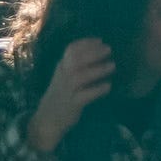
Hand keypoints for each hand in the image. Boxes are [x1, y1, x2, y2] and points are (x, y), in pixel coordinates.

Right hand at [26, 37, 117, 152]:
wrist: (47, 119)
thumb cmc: (60, 96)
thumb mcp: (63, 76)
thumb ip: (74, 65)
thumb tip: (94, 52)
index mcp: (61, 67)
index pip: (70, 50)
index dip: (85, 43)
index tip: (100, 40)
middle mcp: (63, 76)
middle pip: (77, 60)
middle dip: (93, 53)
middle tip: (109, 49)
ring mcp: (67, 90)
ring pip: (81, 76)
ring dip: (98, 70)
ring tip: (112, 66)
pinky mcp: (73, 104)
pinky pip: (86, 95)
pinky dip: (98, 90)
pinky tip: (108, 86)